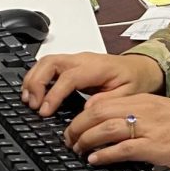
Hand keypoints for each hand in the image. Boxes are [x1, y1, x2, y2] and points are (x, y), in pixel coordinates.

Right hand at [21, 52, 162, 115]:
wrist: (141, 68)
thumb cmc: (135, 79)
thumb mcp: (129, 94)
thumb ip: (109, 101)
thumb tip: (88, 109)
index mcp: (97, 67)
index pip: (69, 77)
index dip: (54, 94)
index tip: (45, 110)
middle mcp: (83, 59)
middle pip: (51, 62)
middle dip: (37, 82)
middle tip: (32, 105)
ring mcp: (76, 60)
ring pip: (46, 61)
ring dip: (33, 79)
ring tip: (28, 100)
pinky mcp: (71, 64)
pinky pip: (48, 66)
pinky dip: (36, 77)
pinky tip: (33, 93)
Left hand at [65, 93, 169, 170]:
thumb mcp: (165, 114)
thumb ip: (143, 117)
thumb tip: (120, 130)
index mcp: (146, 100)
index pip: (105, 100)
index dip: (84, 113)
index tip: (76, 124)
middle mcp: (145, 110)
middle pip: (99, 112)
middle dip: (78, 126)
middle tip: (70, 139)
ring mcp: (149, 127)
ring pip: (106, 128)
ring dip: (86, 140)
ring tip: (78, 150)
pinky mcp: (156, 145)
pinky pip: (123, 147)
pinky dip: (105, 153)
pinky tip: (95, 159)